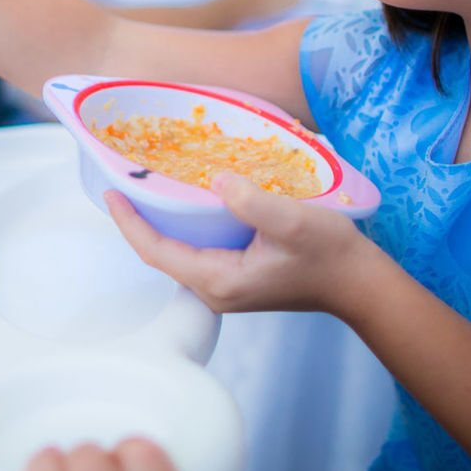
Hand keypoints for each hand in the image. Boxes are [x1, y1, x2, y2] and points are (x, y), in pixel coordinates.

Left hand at [104, 172, 384, 315]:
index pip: (157, 252)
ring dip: (161, 223)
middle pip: (161, 255)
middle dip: (139, 221)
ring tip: (146, 187)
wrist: (358, 283)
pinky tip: (187, 201)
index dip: (130, 223)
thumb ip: (251, 202)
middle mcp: (215, 290)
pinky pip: (198, 251)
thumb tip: (216, 180)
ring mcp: (226, 287)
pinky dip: (185, 227)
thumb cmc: (328, 254)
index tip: (112, 193)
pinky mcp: (237, 278)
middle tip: (124, 181)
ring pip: (178, 253)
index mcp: (218, 281)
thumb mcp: (291, 221)